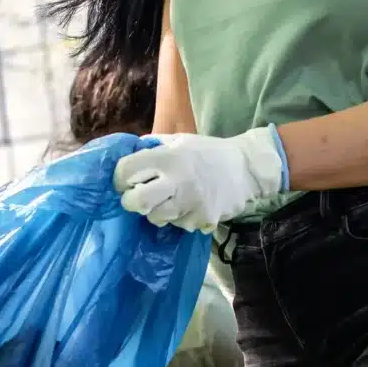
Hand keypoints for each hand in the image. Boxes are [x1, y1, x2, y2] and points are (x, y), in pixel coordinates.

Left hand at [114, 128, 286, 232]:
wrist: (247, 168)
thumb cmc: (209, 152)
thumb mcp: (180, 140)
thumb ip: (153, 147)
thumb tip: (126, 153)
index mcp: (168, 156)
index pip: (127, 170)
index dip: (120, 178)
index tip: (125, 181)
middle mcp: (177, 180)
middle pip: (136, 202)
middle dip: (131, 201)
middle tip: (138, 198)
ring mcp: (190, 203)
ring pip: (155, 218)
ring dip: (157, 212)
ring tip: (170, 200)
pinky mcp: (202, 219)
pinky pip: (178, 225)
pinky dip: (180, 218)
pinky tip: (191, 206)